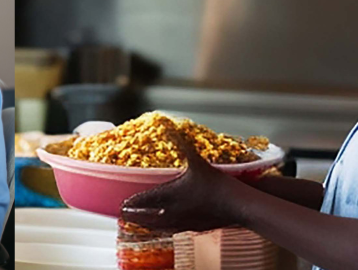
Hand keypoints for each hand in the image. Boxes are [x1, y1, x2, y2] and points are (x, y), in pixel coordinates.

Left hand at [119, 126, 240, 231]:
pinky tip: (164, 229)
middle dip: (133, 216)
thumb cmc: (217, 184)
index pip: (144, 201)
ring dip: (145, 225)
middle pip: (146, 217)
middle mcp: (172, 212)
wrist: (237, 205)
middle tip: (122, 215)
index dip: (131, 203)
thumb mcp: (197, 161)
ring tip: (137, 224)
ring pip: (158, 227)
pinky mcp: (194, 228)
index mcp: (170, 195)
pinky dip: (161, 230)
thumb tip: (171, 127)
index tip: (120, 204)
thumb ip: (183, 144)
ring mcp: (183, 223)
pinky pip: (171, 231)